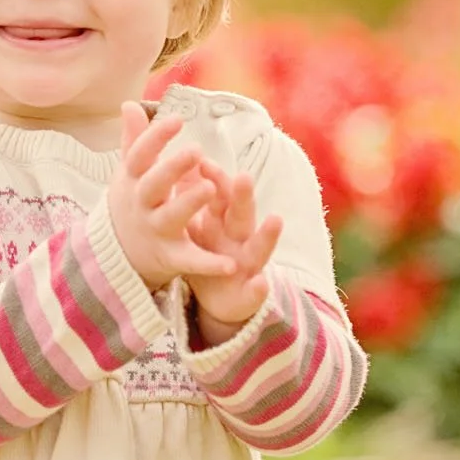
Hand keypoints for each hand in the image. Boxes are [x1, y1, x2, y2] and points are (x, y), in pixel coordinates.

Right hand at [108, 103, 234, 290]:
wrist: (117, 256)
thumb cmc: (133, 204)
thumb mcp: (130, 174)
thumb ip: (134, 141)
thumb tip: (128, 104)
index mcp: (133, 181)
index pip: (140, 156)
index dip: (155, 138)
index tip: (178, 120)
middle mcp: (142, 204)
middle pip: (153, 185)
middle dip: (171, 168)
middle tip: (196, 150)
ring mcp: (155, 230)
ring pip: (171, 217)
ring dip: (188, 203)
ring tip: (210, 188)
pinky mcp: (170, 257)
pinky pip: (190, 260)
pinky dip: (208, 264)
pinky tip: (231, 264)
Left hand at [184, 160, 282, 344]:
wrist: (220, 299)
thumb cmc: (210, 252)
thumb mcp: (200, 222)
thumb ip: (196, 195)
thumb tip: (184, 162)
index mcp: (222, 220)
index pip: (221, 194)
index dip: (214, 179)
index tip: (204, 161)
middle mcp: (239, 238)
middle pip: (242, 213)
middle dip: (243, 196)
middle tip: (243, 176)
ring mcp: (248, 265)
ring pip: (259, 247)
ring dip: (268, 235)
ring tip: (276, 220)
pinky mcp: (250, 294)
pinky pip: (255, 292)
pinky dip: (258, 288)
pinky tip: (261, 283)